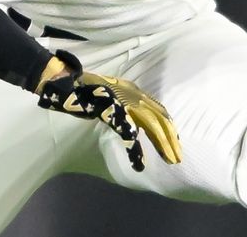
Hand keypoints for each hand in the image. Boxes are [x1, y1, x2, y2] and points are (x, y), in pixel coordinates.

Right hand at [35, 51, 181, 170]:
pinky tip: (140, 163)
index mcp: (135, 91)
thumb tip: (135, 119)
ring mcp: (125, 103)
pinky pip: (128, 133)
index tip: (175, 142)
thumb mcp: (114, 93)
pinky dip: (135, 150)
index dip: (169, 127)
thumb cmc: (89, 90)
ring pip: (152, 125)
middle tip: (176, 158)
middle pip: (160, 118)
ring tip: (169, 159)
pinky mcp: (114, 112)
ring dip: (162, 144)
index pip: (159, 109)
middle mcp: (134, 95)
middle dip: (171, 139)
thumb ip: (126, 102)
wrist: (70, 84)